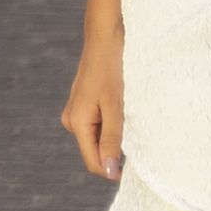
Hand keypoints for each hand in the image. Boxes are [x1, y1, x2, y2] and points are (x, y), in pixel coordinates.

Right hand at [61, 34, 123, 180]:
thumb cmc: (111, 68)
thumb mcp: (115, 106)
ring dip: (115, 137)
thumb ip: (112, 139)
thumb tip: (110, 171)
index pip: (93, 161)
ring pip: (98, 138)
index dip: (112, 170)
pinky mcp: (84, 106)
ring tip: (130, 118)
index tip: (134, 168)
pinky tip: (124, 110)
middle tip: (137, 137)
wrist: (105, 38)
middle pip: (95, 151)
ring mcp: (77, 113)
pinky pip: (99, 125)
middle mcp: (72, 120)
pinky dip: (113, 124)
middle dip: (114, 151)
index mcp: (76, 122)